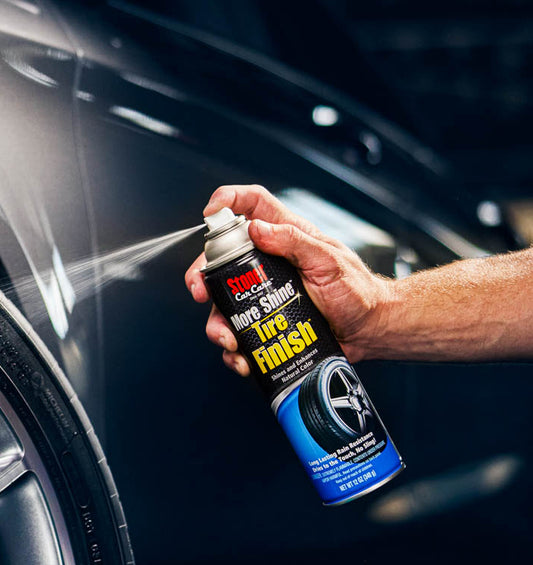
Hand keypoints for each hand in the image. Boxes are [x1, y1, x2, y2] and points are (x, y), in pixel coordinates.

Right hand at [184, 185, 394, 374]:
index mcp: (284, 238)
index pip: (252, 205)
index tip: (210, 215)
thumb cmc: (357, 291)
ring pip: (222, 304)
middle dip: (201, 276)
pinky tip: (242, 358)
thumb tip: (256, 228)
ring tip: (229, 340)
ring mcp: (262, 295)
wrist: (370, 330)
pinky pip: (237, 335)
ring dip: (217, 324)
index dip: (228, 201)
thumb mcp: (328, 260)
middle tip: (200, 292)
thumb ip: (293, 240)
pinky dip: (234, 351)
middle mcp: (267, 264)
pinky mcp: (264, 324)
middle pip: (220, 260)